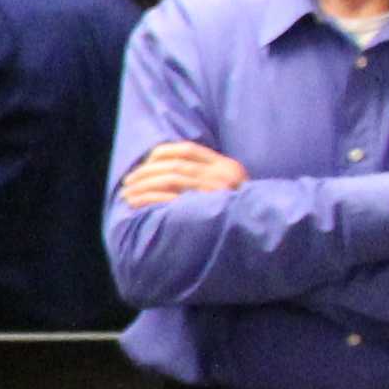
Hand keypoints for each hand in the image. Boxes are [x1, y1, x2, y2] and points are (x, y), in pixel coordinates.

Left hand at [117, 142, 247, 208]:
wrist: (260, 238)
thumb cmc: (240, 218)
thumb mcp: (232, 192)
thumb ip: (209, 180)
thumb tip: (171, 174)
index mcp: (228, 167)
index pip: (188, 149)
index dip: (162, 153)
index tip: (146, 163)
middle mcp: (223, 176)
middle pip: (174, 165)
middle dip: (145, 172)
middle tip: (128, 182)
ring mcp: (216, 192)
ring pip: (169, 179)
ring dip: (142, 185)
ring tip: (127, 194)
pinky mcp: (206, 209)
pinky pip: (169, 198)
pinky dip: (147, 198)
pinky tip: (135, 203)